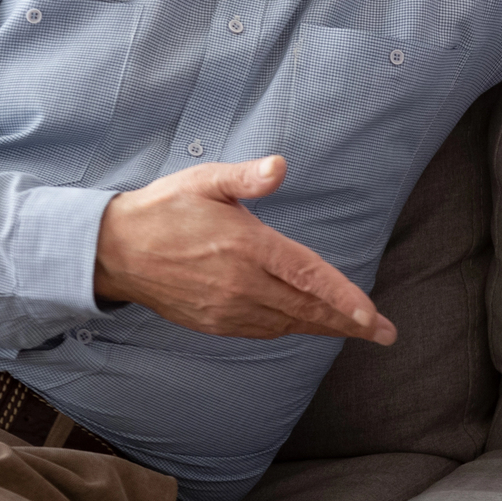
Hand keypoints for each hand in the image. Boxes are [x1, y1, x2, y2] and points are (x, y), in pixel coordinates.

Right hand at [93, 155, 395, 344]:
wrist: (116, 252)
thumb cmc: (165, 209)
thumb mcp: (204, 180)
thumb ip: (246, 176)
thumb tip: (280, 166)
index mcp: (246, 247)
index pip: (308, 276)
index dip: (343, 298)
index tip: (373, 316)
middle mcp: (241, 284)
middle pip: (307, 308)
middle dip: (350, 322)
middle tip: (385, 334)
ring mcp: (227, 309)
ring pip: (288, 323)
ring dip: (324, 327)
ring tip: (356, 329)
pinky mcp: (215, 323)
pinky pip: (264, 330)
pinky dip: (292, 328)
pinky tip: (306, 323)